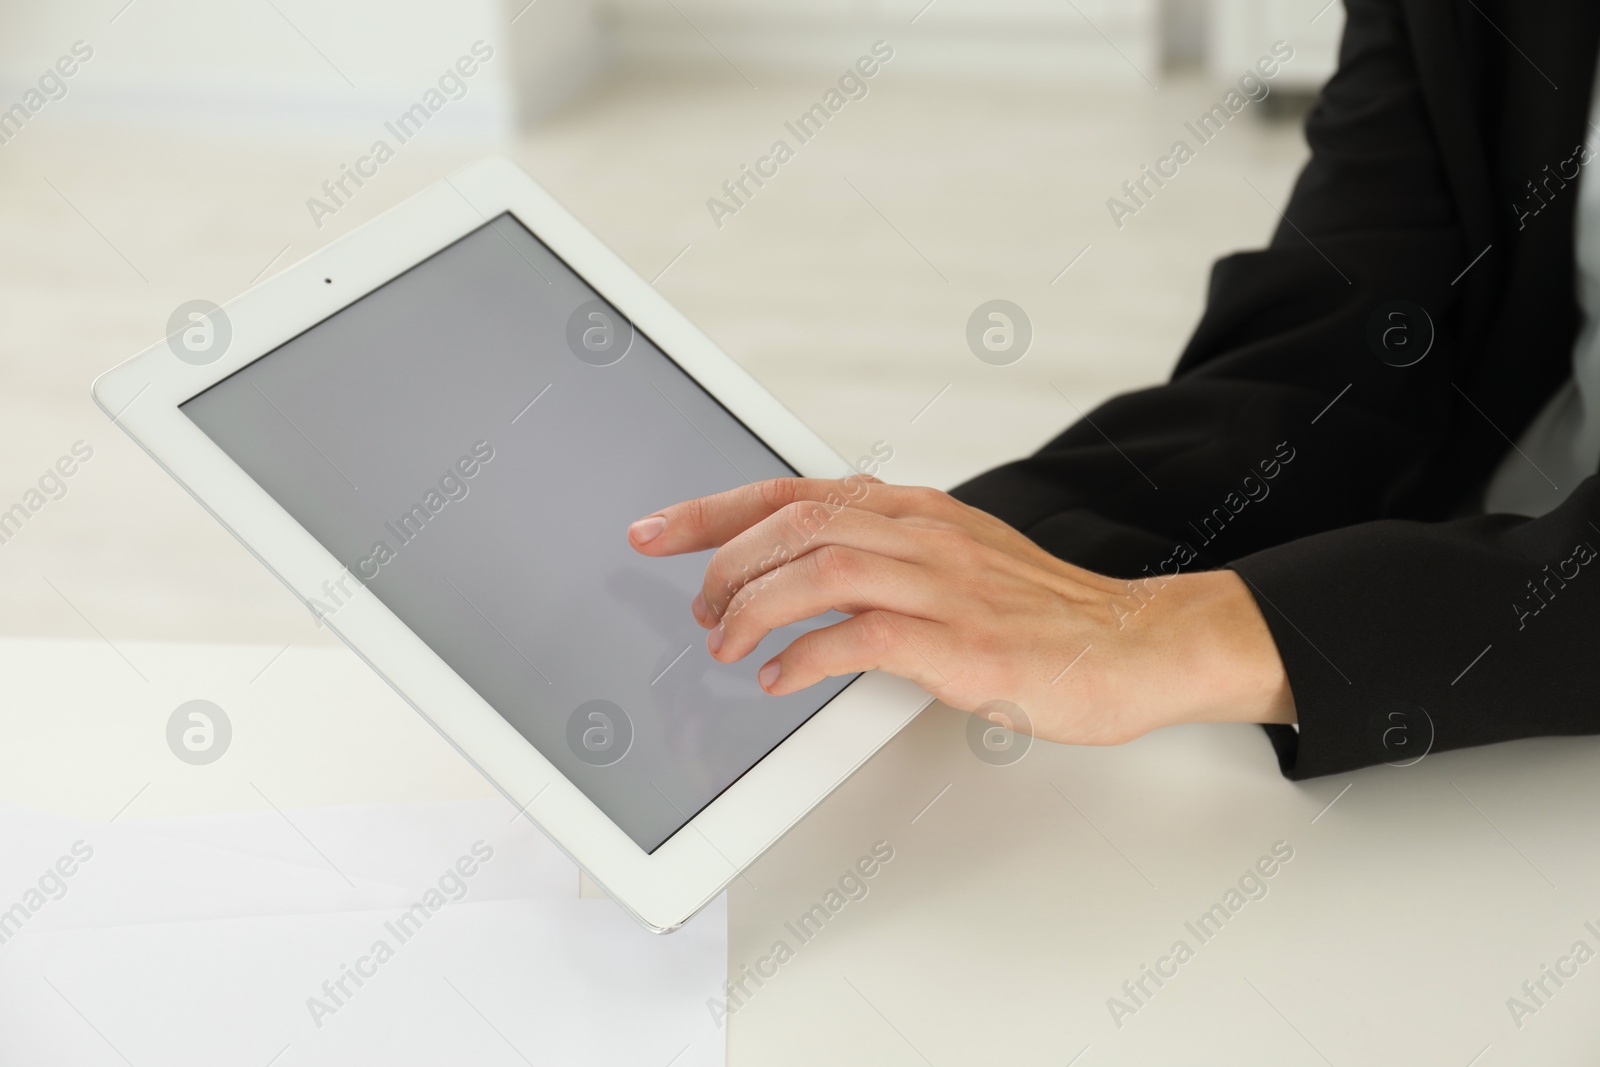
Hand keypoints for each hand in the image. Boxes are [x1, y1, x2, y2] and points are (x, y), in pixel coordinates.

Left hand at [626, 477, 1294, 744]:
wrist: (1132, 646)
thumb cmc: (1043, 613)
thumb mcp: (955, 558)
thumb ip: (885, 552)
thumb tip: (805, 572)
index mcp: (917, 510)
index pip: (796, 490)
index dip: (714, 509)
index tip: (658, 529)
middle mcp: (924, 534)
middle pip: (796, 519)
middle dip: (722, 558)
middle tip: (693, 604)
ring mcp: (945, 586)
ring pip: (821, 566)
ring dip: (753, 605)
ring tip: (724, 643)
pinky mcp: (962, 644)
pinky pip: (862, 637)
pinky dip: (806, 655)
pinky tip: (781, 678)